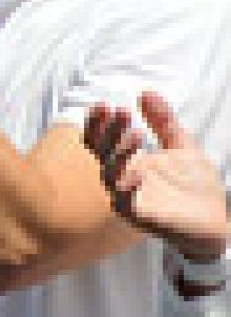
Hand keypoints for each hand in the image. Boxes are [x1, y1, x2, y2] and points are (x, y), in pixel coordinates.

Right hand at [85, 92, 228, 265]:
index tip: (104, 104)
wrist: (216, 223)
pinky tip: (138, 172)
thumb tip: (146, 93)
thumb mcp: (182, 146)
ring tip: (134, 134)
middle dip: (108, 132)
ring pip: (110, 175)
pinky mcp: (140, 217)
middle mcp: (123, 179)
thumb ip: (164, 121)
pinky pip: (124, 203)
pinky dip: (127, 187)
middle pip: (102, 153)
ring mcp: (130, 198)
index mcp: (130, 163)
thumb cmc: (196, 187)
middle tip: (120, 113)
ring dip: (118, 154)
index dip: (99, 123)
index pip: (104, 141)